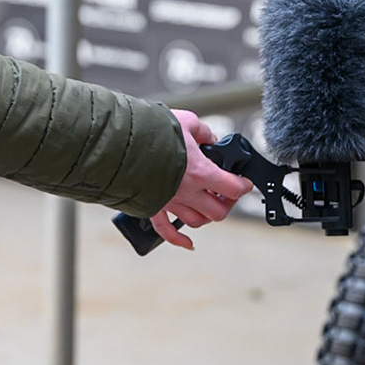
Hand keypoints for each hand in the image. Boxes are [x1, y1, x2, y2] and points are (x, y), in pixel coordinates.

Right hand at [150, 109, 253, 249]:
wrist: (121, 144)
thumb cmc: (152, 132)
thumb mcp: (186, 122)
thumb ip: (202, 131)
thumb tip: (209, 138)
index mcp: (200, 172)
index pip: (233, 188)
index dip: (243, 185)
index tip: (244, 181)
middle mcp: (187, 192)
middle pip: (218, 212)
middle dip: (227, 204)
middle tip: (226, 194)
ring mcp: (170, 202)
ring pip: (197, 222)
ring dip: (206, 216)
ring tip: (206, 204)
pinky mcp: (153, 207)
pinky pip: (166, 231)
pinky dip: (178, 240)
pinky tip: (188, 243)